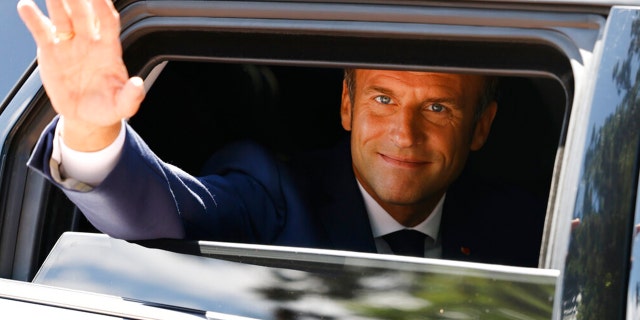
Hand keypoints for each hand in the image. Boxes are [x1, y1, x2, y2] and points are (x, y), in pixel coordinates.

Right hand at [17, 0, 144, 150]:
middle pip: (83, 13)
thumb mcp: (123, 106)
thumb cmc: (107, 108)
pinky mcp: (51, 51)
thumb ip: (132, 96)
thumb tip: (138, 84)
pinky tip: (26, 6)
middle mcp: (89, 42)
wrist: (86, 117)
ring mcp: (69, 44)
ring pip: (62, 17)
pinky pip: (42, 31)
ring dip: (57, 2)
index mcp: (109, 50)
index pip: (108, 22)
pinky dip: (33, 18)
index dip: (103, 7)